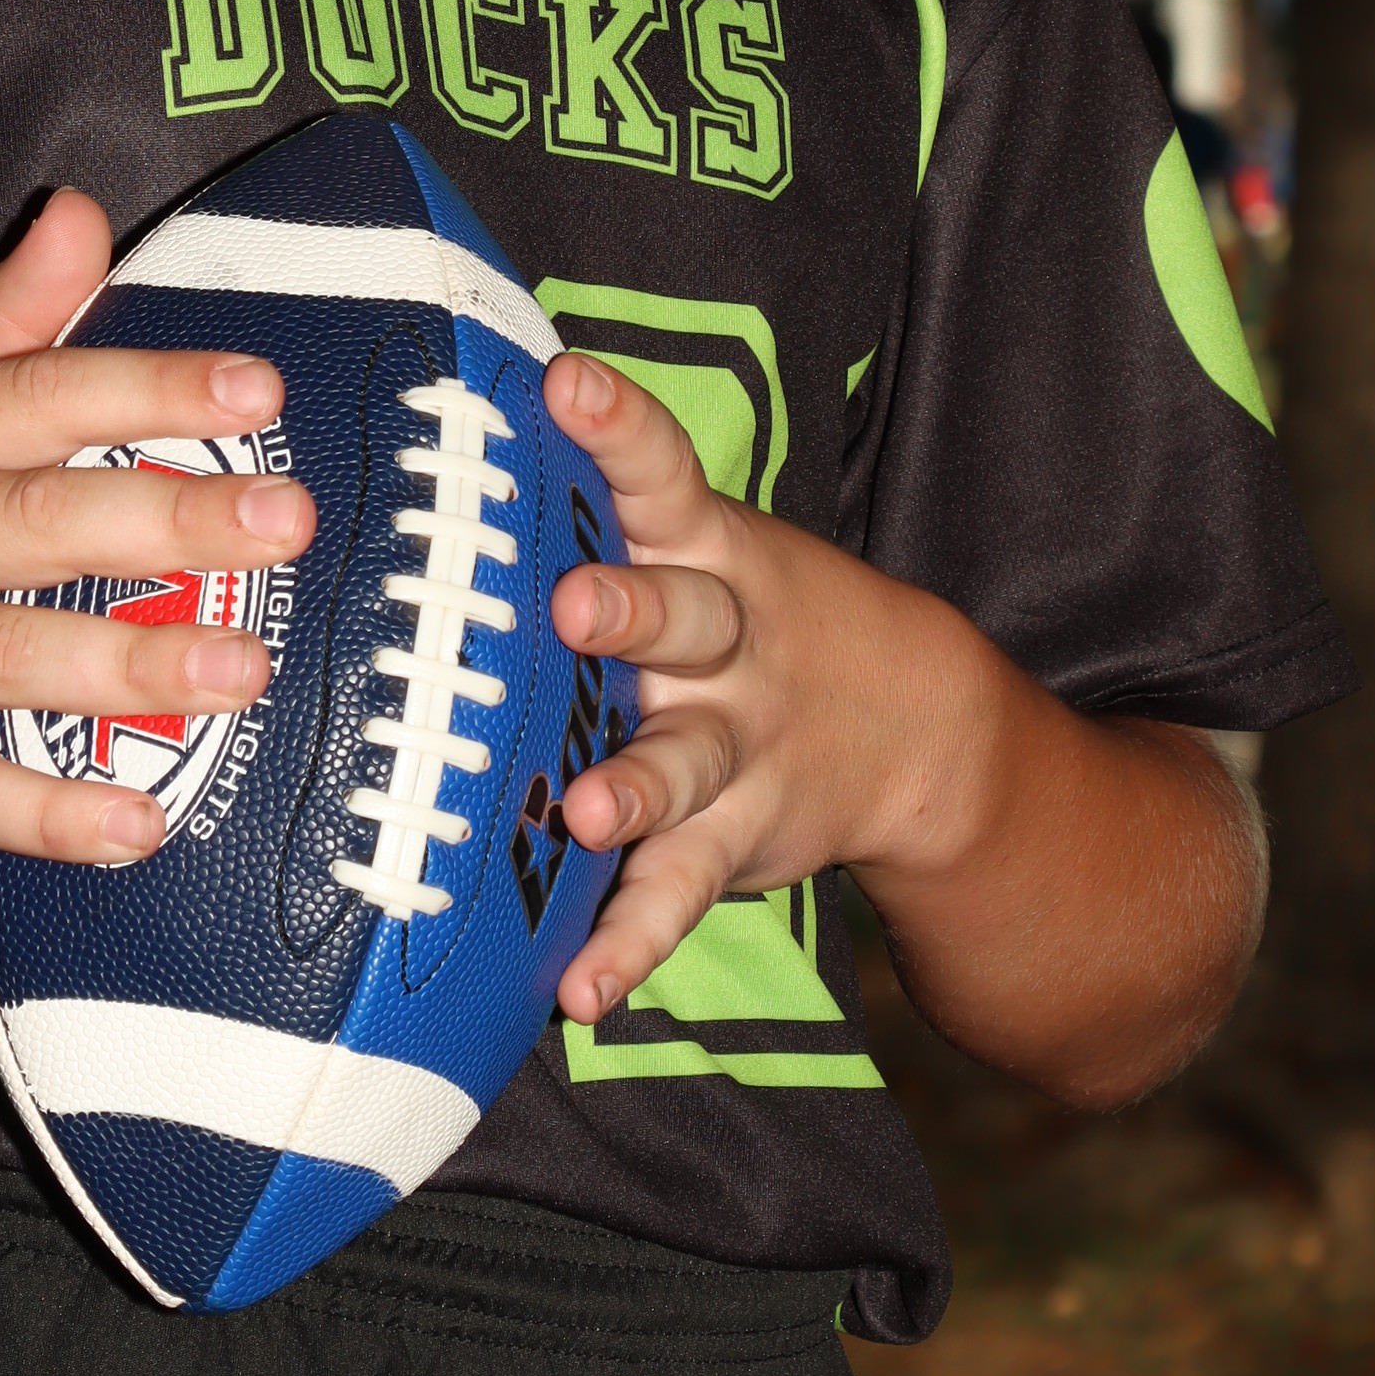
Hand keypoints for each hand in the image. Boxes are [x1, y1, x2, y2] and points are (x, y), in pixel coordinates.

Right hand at [0, 188, 315, 866]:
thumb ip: (10, 331)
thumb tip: (81, 210)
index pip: (31, 400)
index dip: (144, 388)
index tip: (258, 389)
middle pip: (33, 521)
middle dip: (168, 519)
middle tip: (285, 521)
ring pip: (11, 653)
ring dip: (134, 664)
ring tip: (247, 669)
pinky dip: (52, 812)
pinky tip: (140, 825)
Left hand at [537, 350, 991, 1022]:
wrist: (919, 727)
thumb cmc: (745, 613)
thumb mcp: (700, 546)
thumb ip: (600, 506)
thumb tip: (455, 439)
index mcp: (706, 550)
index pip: (661, 471)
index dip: (616, 425)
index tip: (564, 384)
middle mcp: (726, 643)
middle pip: (685, 616)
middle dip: (630, 612)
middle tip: (571, 607)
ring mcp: (737, 745)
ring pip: (682, 762)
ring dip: (633, 788)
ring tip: (582, 814)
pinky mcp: (734, 840)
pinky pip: (679, 894)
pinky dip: (632, 944)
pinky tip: (581, 991)